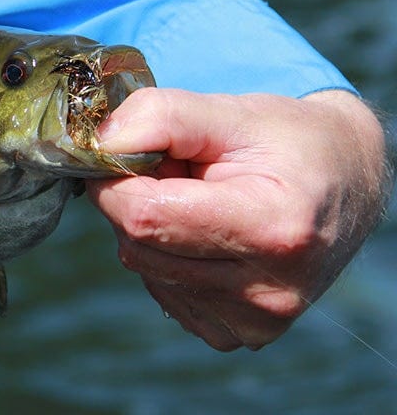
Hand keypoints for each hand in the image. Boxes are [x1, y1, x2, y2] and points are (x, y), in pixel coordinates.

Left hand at [87, 87, 388, 350]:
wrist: (343, 185)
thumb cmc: (288, 143)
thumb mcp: (232, 111)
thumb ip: (162, 117)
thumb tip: (100, 144)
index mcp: (272, 229)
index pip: (146, 216)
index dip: (115, 180)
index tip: (123, 152)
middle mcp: (266, 290)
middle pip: (139, 246)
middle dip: (133, 200)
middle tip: (171, 169)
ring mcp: (252, 321)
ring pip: (145, 269)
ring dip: (150, 228)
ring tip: (195, 198)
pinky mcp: (237, 333)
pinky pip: (163, 290)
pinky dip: (165, 256)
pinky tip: (202, 232)